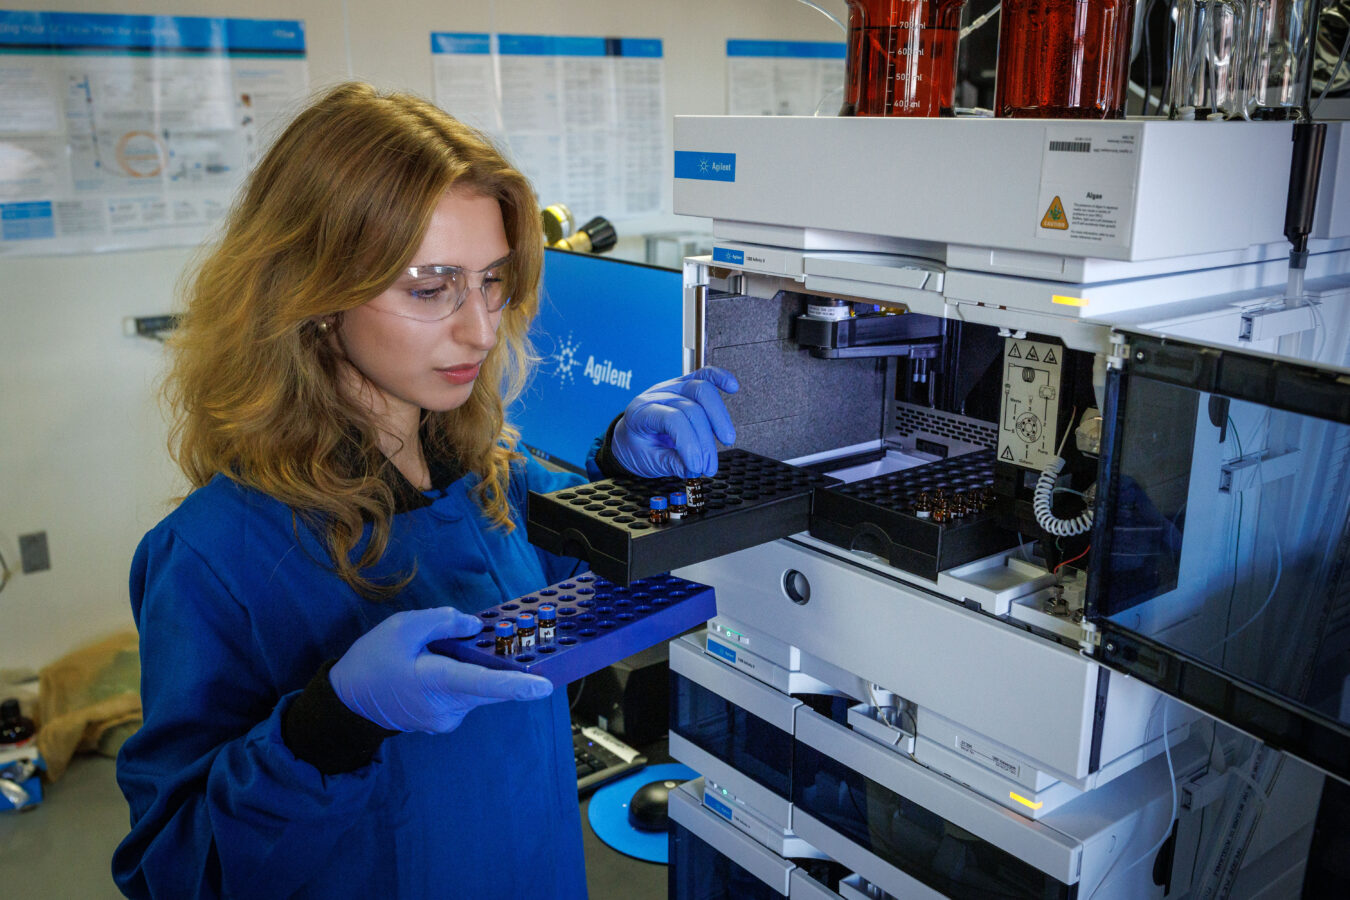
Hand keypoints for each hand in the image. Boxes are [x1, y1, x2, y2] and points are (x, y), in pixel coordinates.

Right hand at [329, 608, 551, 732]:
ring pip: (477, 689)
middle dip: (501, 665)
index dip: (517, 686)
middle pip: (489, 685)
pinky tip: (438, 666)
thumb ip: (442, 621)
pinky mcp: (443, 721)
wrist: (347, 701)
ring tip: (440, 653)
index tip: (545, 687)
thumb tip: (475, 626)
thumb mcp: (403, 627)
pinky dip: (463, 679)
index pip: (484, 684)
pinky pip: (465, 695)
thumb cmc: (372, 661)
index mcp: (437, 682)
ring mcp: (445, 719)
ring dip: (475, 669)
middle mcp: (447, 708)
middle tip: (497, 644)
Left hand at [611, 367, 739, 477]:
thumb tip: (694, 468)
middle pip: (691, 407)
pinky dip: (720, 378)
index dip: (689, 444)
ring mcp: (672, 386)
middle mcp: (657, 394)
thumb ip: (670, 463)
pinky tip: (732, 386)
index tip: (698, 467)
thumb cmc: (636, 447)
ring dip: (719, 417)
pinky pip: (704, 374)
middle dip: (705, 439)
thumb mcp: (647, 461)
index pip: (672, 420)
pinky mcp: (685, 385)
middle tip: (710, 465)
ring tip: (726, 440)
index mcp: (640, 412)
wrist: (629, 436)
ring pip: (702, 390)